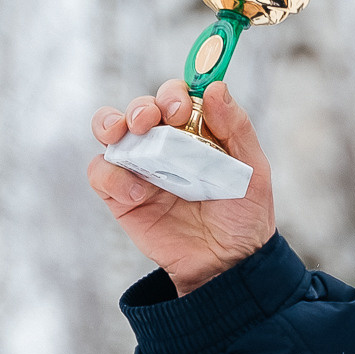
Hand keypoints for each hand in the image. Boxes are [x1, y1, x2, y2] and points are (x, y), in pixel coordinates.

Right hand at [88, 80, 274, 295]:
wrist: (227, 266)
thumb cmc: (243, 215)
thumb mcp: (253, 170)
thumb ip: (237, 128)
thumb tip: (215, 87)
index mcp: (195, 131)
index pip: (175, 96)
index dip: (173, 93)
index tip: (182, 108)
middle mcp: (164, 144)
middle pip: (140, 107)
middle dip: (142, 106)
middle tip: (152, 119)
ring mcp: (140, 168)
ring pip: (110, 130)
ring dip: (112, 123)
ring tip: (129, 134)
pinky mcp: (121, 197)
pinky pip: (101, 173)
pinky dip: (112, 175)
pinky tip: (139, 192)